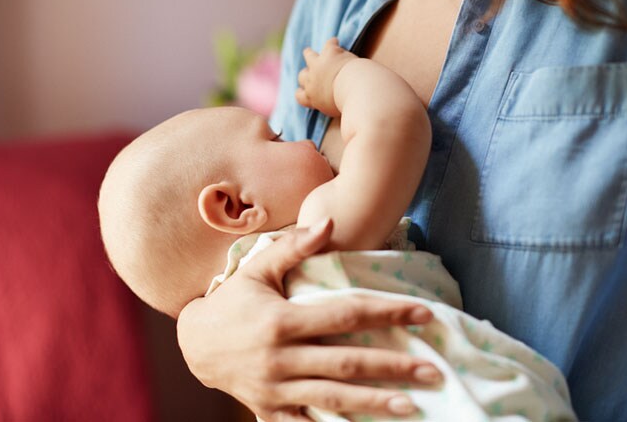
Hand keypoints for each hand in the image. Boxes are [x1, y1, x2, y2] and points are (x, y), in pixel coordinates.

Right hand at [177, 219, 442, 421]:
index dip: (387, 312)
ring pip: (334, 398)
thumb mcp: (257, 269)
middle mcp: (281, 358)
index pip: (346, 314)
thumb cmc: (231, 302)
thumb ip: (293, 246)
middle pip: (347, 362)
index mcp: (282, 321)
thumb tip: (330, 223)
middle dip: (393, 366)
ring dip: (374, 402)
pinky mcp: (270, 410)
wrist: (193, 346)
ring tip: (412, 405)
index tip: (424, 314)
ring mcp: (276, 389)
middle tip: (433, 371)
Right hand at [295, 38, 356, 117]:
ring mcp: (318, 65)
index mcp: (311, 98)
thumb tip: (347, 128)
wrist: (358, 92)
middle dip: (307, 74)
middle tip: (314, 73)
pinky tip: (337, 43)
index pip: (298, 96)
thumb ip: (337, 116)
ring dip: (311, 54)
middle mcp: (310, 81)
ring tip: (312, 52)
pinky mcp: (330, 53)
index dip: (302, 92)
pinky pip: (329, 44)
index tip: (307, 91)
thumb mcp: (339, 117)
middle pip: (302, 75)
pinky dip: (333, 44)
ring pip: (308, 55)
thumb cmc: (351, 108)